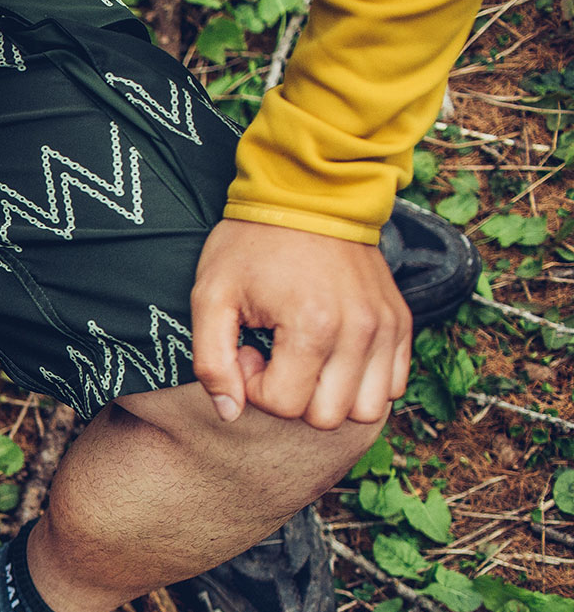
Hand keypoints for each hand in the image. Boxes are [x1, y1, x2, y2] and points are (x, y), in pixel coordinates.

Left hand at [190, 219, 410, 430]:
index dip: (255, 387)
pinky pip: (392, 385)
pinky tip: (332, 353)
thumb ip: (212, 362)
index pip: (286, 406)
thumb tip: (229, 413)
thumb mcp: (211, 297)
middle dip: (293, 397)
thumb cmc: (252, 244)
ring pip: (366, 409)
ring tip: (304, 355)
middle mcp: (360, 331)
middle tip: (275, 353)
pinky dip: (361, 383)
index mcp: (313, 326)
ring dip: (330, 395)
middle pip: (328, 417)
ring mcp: (386, 327)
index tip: (249, 349)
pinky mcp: (400, 323)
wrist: (310, 194)